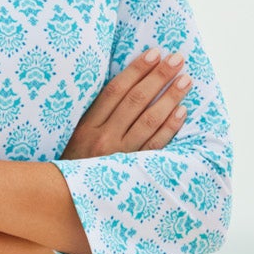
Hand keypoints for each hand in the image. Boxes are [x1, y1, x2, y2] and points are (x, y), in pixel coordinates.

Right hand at [60, 47, 191, 158]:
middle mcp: (102, 139)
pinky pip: (155, 146)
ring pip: (148, 121)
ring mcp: (118, 155)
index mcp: (86, 126)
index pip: (115, 90)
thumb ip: (95, 115)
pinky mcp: (132, 170)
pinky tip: (182, 112)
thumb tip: (124, 84)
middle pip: (135, 101)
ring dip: (169, 98)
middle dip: (158, 77)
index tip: (154, 53)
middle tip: (177, 59)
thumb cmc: (74, 163)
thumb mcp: (74, 137)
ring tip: (185, 80)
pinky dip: (169, 127)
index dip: (136, 70)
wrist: (68, 200)